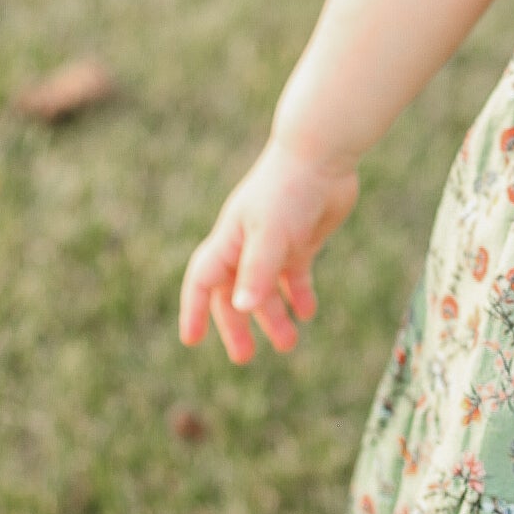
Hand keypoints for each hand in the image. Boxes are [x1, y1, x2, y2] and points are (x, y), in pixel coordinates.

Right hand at [179, 138, 358, 364]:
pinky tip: (307, 312)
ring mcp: (275, 243)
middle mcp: (247, 245)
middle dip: (237, 325)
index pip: (203, 281)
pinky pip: (295, 276)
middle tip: (244, 358)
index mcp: (229, 241)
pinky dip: (299, 295)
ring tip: (288, 345)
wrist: (322, 155)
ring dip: (274, 316)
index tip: (191, 340)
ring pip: (266, 289)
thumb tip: (242, 308)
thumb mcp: (271, 234)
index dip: (195, 310)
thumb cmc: (288, 190)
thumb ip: (257, 271)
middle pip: (234, 293)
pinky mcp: (302, 240)